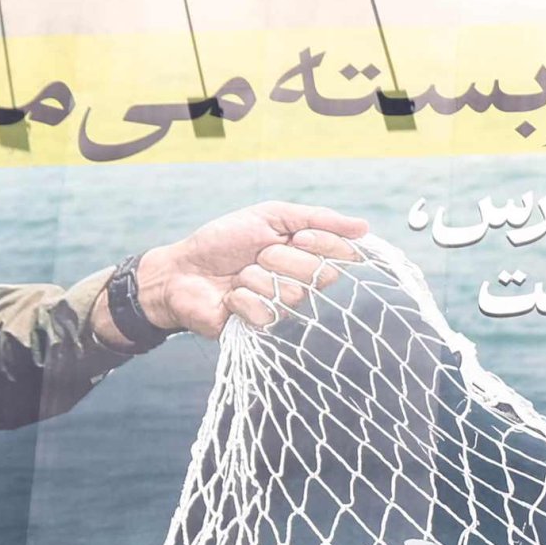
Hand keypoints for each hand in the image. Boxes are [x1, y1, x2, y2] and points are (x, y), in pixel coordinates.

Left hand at [136, 201, 369, 336]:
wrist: (182, 270)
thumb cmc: (223, 242)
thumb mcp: (269, 216)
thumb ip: (316, 218)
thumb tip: (363, 227)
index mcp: (305, 257)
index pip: (340, 257)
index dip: (321, 245)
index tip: (297, 236)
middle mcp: (299, 285)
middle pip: (318, 276)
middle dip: (281, 258)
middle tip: (257, 255)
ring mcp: (282, 309)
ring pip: (291, 294)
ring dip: (256, 277)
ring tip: (238, 276)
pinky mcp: (262, 328)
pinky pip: (266, 312)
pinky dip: (241, 299)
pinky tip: (229, 298)